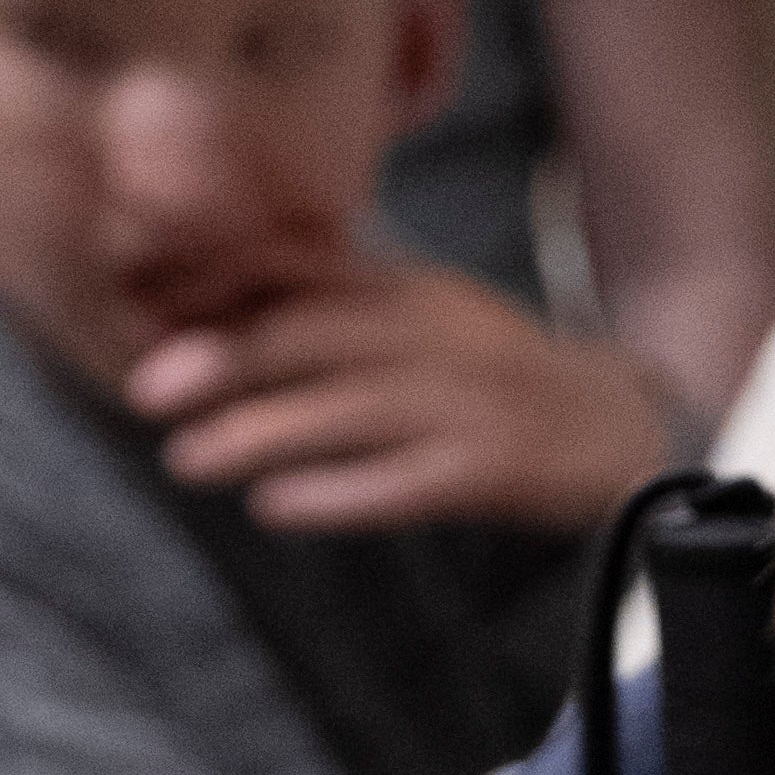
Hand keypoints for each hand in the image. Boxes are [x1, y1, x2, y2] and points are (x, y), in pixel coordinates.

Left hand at [122, 241, 676, 534]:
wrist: (628, 432)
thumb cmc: (505, 381)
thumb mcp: (432, 317)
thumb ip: (344, 306)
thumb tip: (217, 309)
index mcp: (415, 290)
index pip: (302, 268)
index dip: (217, 283)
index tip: (147, 308)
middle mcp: (439, 336)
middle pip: (314, 336)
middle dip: (222, 358)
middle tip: (146, 391)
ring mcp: (471, 404)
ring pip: (348, 410)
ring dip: (258, 433)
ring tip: (187, 460)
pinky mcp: (497, 472)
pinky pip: (404, 481)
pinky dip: (334, 493)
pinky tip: (275, 506)